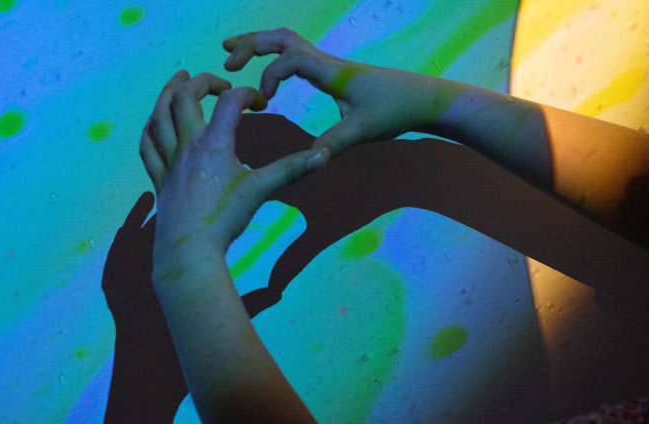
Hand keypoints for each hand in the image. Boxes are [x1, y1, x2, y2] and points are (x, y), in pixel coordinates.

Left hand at [139, 70, 330, 261]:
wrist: (190, 250)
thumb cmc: (225, 220)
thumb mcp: (261, 190)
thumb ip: (292, 169)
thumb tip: (324, 155)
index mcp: (214, 143)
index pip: (229, 102)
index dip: (247, 94)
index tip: (260, 105)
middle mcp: (187, 145)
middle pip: (184, 97)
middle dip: (202, 82)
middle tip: (218, 82)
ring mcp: (169, 161)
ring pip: (159, 116)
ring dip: (167, 92)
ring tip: (178, 79)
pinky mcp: (159, 179)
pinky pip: (148, 146)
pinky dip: (152, 127)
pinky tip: (155, 123)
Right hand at [222, 28, 459, 155]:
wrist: (422, 99)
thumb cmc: (395, 110)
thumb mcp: (362, 131)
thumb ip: (333, 144)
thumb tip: (310, 160)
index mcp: (331, 72)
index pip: (290, 59)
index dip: (271, 75)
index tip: (265, 100)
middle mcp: (328, 63)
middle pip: (282, 38)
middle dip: (251, 44)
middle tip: (227, 57)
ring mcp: (331, 65)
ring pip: (289, 42)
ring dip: (261, 44)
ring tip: (234, 52)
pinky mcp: (335, 72)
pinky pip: (298, 54)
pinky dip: (277, 55)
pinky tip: (272, 72)